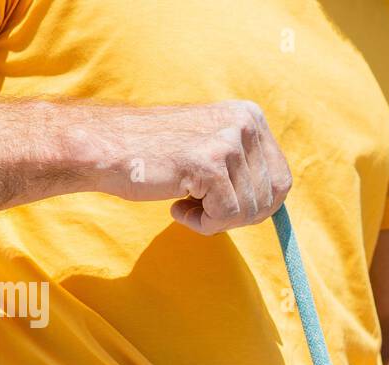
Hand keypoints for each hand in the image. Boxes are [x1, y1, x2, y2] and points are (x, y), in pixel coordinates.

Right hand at [74, 100, 291, 234]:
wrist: (107, 148)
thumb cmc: (157, 156)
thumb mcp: (213, 149)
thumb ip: (246, 167)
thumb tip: (277, 203)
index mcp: (251, 117)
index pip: (282, 181)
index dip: (259, 207)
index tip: (227, 207)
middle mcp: (245, 123)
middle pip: (269, 199)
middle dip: (238, 217)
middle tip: (202, 208)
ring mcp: (229, 141)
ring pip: (248, 211)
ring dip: (216, 220)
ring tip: (186, 204)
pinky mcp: (210, 163)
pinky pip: (225, 216)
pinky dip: (202, 224)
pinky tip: (177, 207)